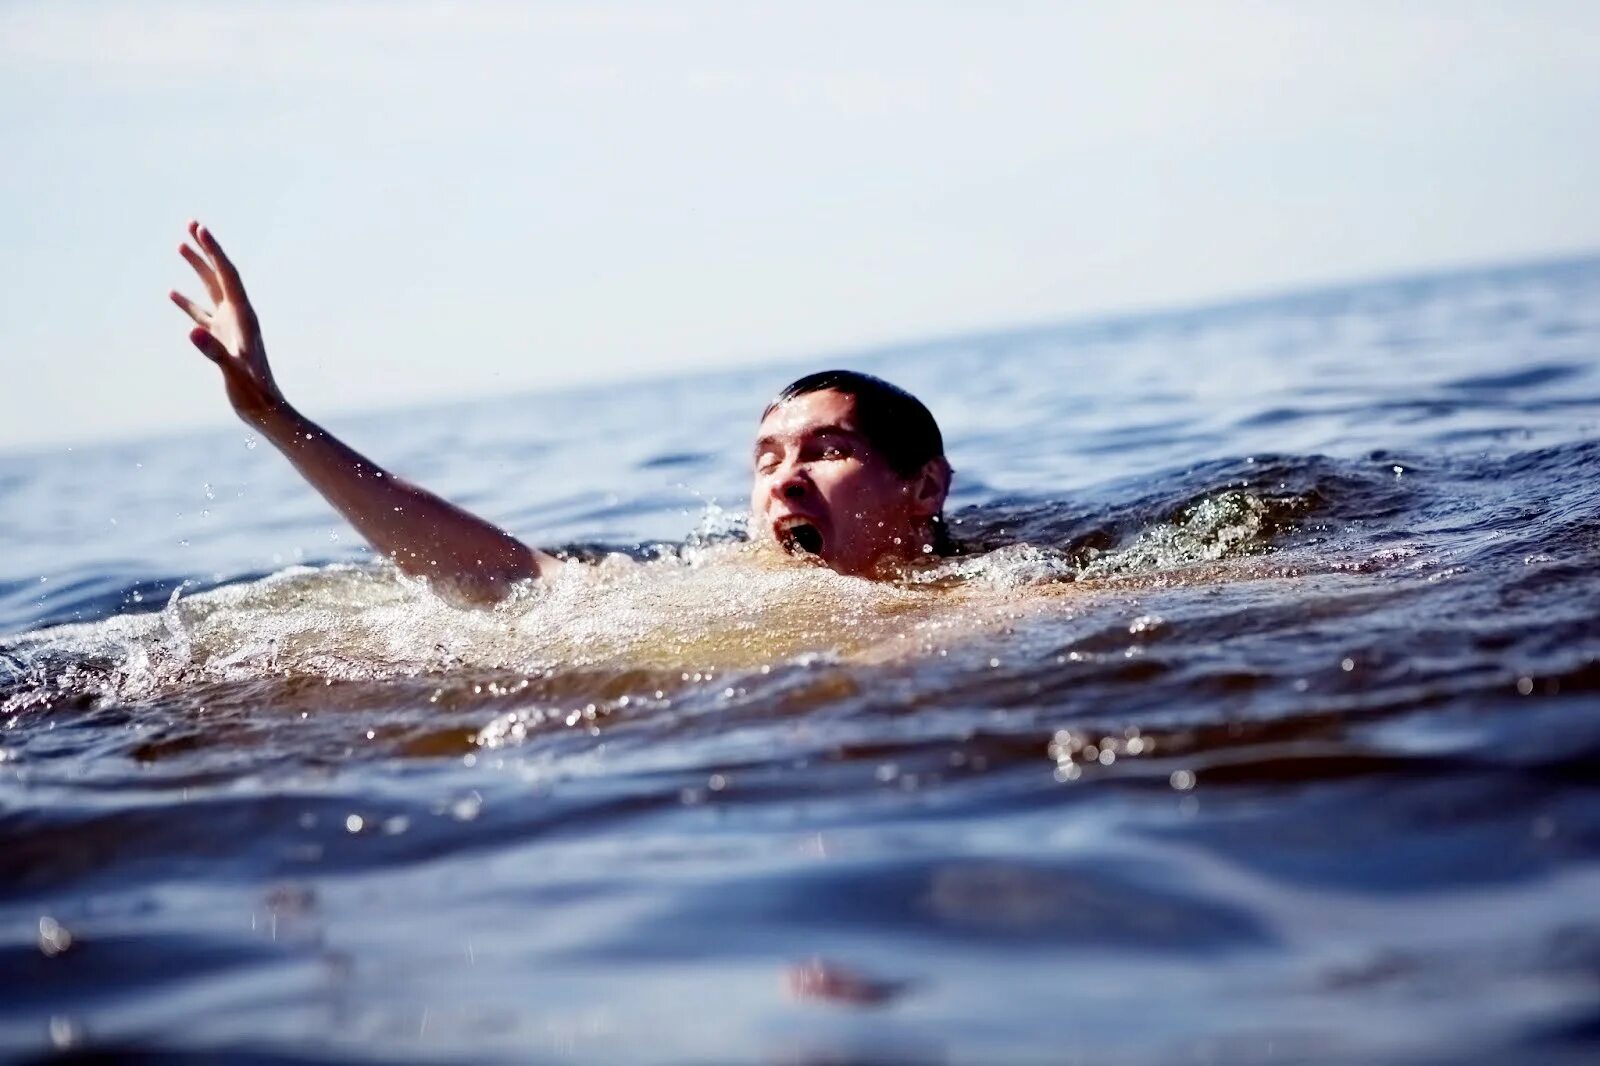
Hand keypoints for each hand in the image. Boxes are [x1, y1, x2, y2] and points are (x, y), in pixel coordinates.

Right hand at [169, 220, 283, 421]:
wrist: (265, 411)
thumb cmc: (254, 394)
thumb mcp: (234, 373)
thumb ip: (214, 352)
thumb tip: (192, 330)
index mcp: (244, 317)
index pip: (227, 275)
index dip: (213, 251)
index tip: (199, 229)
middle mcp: (239, 317)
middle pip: (220, 275)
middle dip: (206, 250)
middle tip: (191, 223)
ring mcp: (230, 328)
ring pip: (211, 290)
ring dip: (197, 268)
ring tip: (180, 246)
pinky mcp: (222, 341)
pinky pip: (202, 314)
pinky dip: (187, 301)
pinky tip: (172, 293)